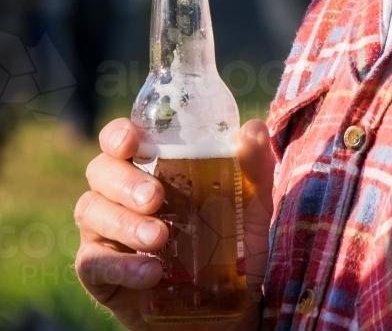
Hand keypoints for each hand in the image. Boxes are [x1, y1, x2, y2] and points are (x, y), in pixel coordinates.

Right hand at [75, 118, 274, 330]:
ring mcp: (105, 231)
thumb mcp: (250, 207)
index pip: (119, 139)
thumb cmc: (231, 245)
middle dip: (125, 181)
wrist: (223, 310)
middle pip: (101, 171)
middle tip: (156, 197)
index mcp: (149, 166)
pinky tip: (150, 272)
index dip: (118, 134)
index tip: (132, 142)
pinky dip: (121, 264)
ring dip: (124, 222)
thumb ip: (253, 167)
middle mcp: (118, 193)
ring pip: (91, 211)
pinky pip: (94, 261)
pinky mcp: (99, 272)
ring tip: (159, 237)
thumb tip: (253, 128)